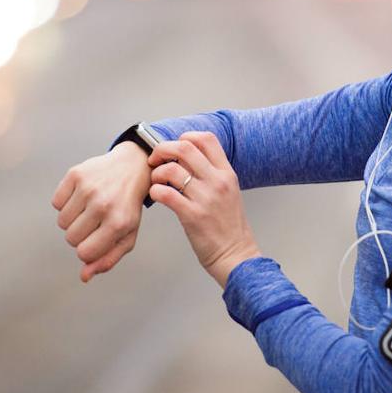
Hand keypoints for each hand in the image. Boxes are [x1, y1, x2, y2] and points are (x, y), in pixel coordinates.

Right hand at [52, 142, 150, 282]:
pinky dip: (65, 202)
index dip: (87, 250)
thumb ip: (107, 259)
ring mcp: (89, 188)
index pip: (84, 253)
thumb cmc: (128, 206)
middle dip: (80, 234)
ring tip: (89, 208)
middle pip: (70, 238)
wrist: (132, 167)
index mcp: (118, 224)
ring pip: (61, 222)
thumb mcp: (127, 235)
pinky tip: (81, 195)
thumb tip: (84, 276)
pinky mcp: (76, 174)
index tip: (97, 239)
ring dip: (72, 219)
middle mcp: (103, 205)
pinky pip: (56, 202)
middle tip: (95, 221)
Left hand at [147, 131, 261, 287]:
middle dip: (163, 149)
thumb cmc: (230, 227)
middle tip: (155, 159)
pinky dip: (155, 191)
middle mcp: (217, 181)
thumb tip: (187, 161)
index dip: (185, 137)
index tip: (175, 147)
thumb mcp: (229, 192)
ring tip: (156, 181)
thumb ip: (212, 175)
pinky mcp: (192, 215)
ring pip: (171, 169)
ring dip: (157, 172)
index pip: (206, 139)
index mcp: (227, 173)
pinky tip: (157, 196)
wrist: (236, 255)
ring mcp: (205, 198)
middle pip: (184, 147)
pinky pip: (165, 193)